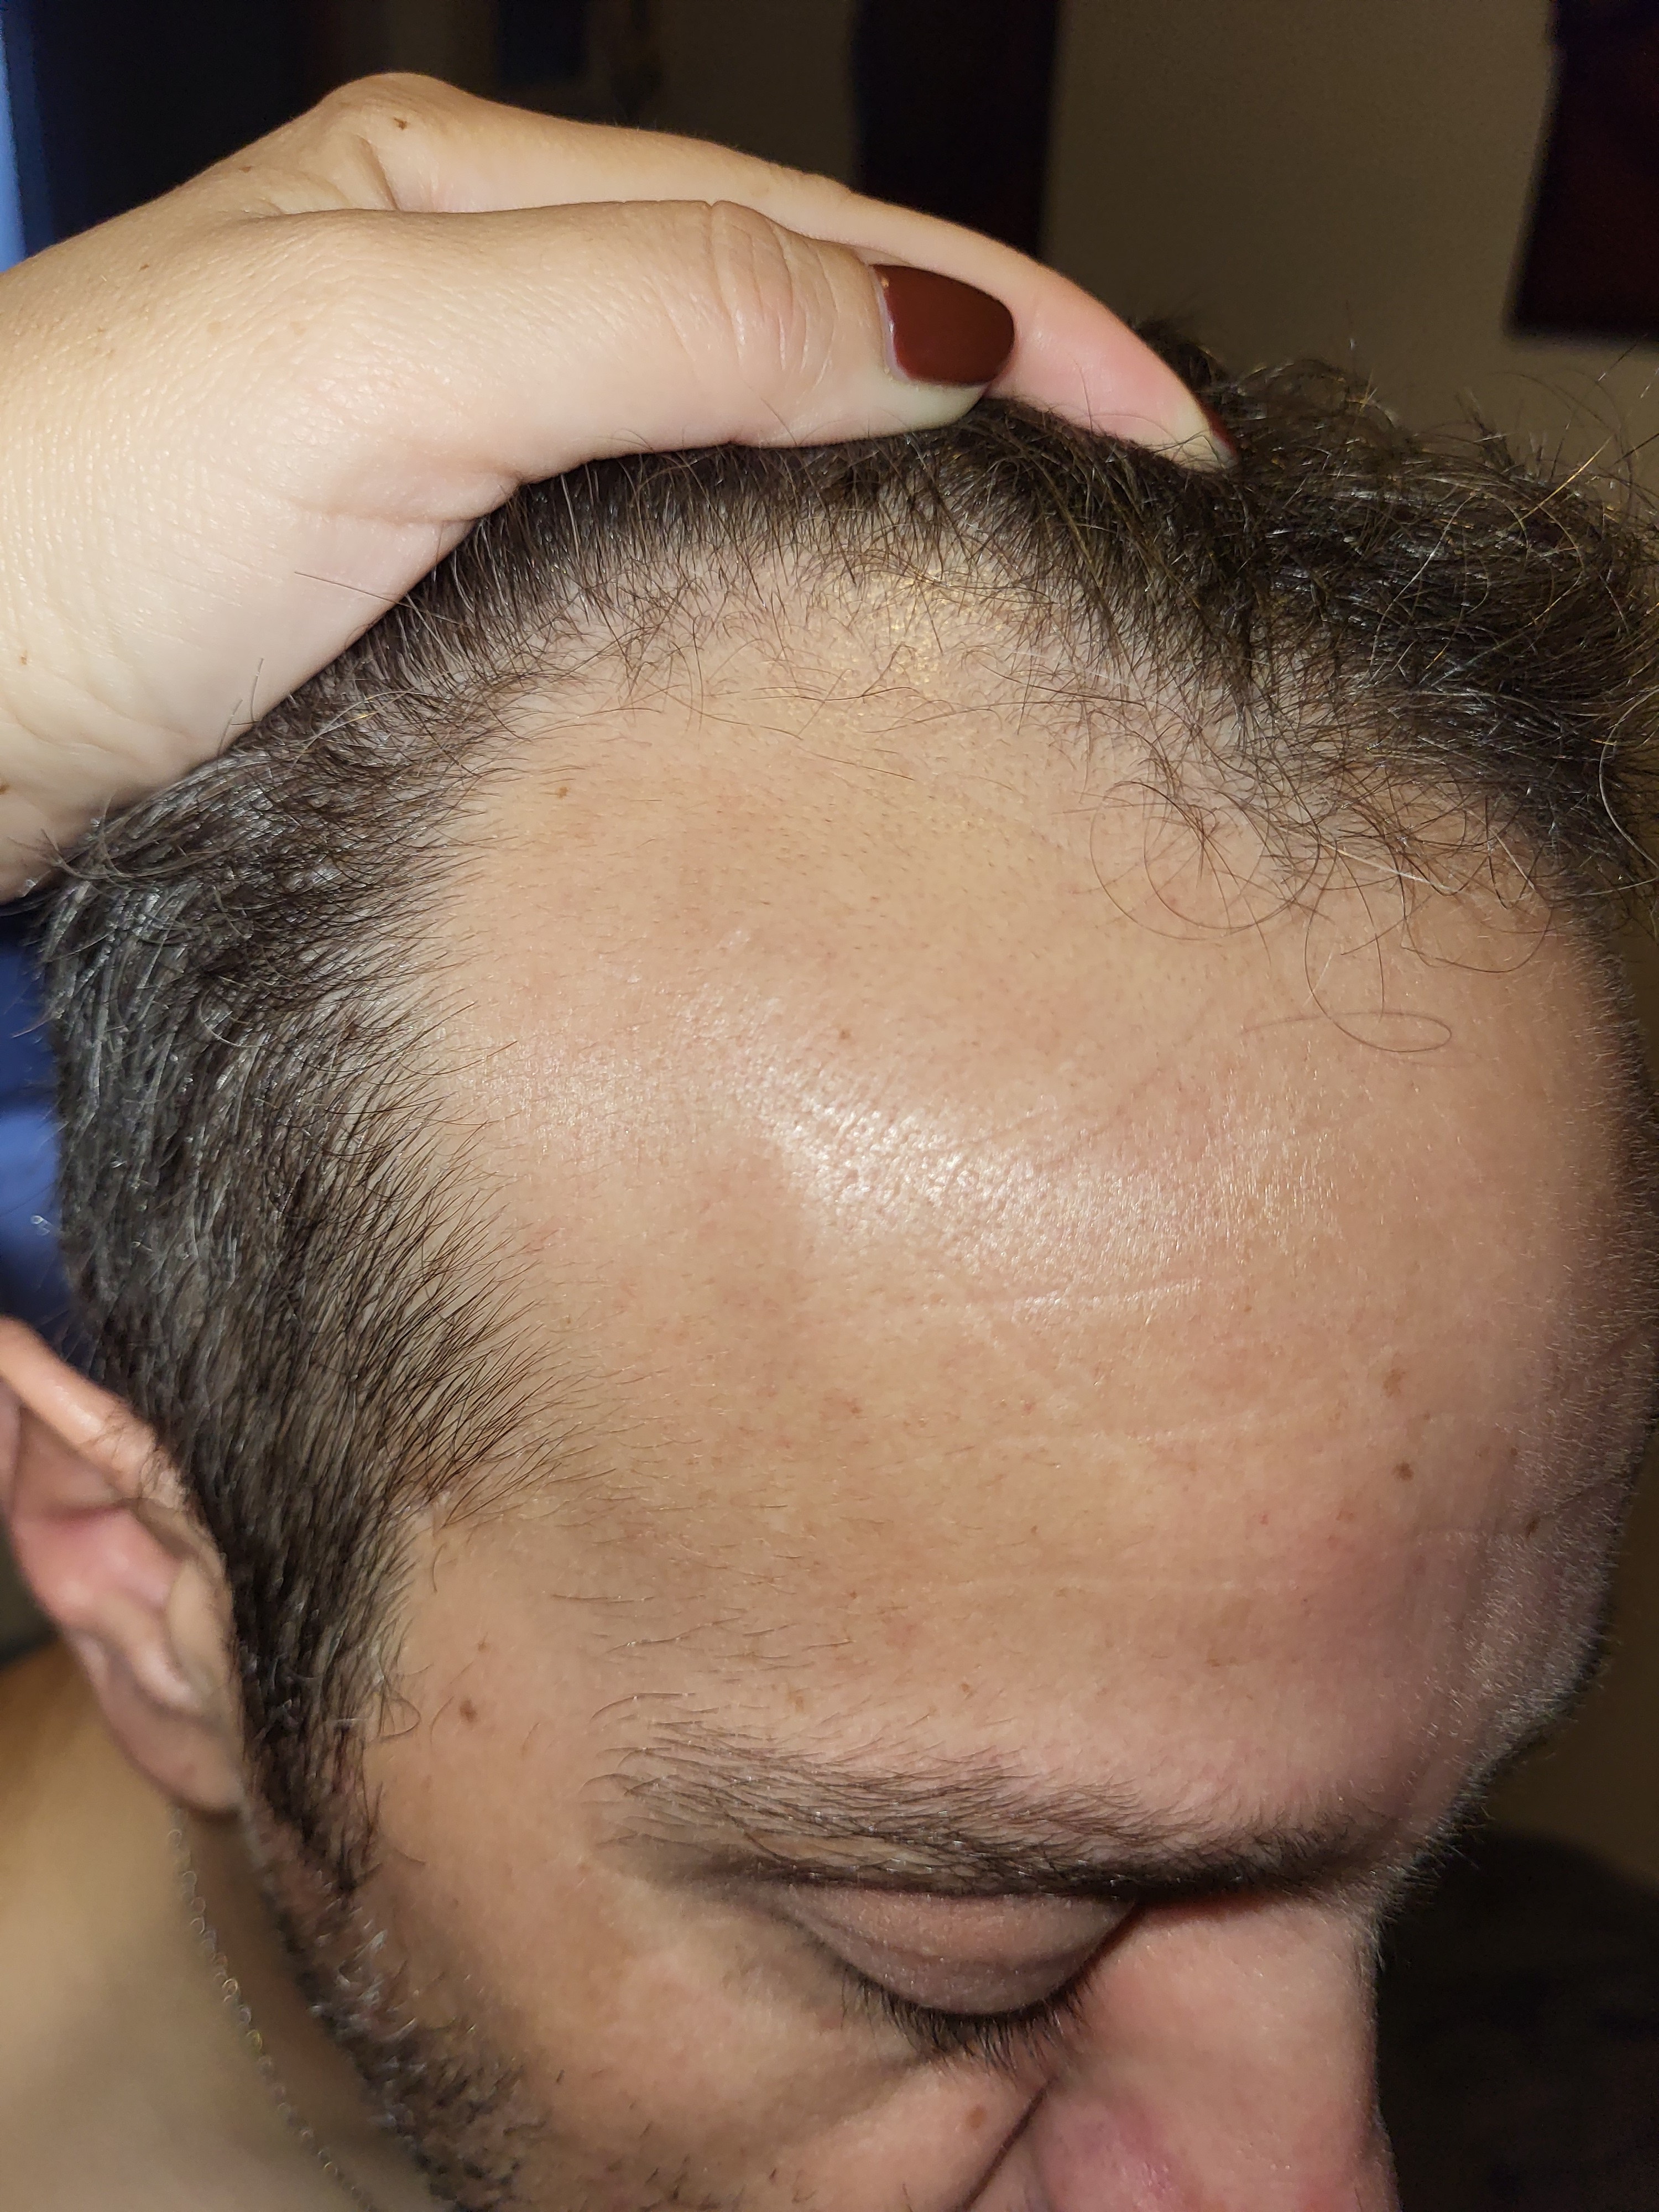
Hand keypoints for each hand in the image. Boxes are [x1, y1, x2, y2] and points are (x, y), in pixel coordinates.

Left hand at [0, 74, 1215, 890]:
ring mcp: (455, 438)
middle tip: (1144, 482)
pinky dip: (781, 561)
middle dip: (988, 373)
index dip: (1017, 319)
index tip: (1170, 430)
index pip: (815, 229)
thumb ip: (660, 314)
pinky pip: (661, 535)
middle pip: (797, 304)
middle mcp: (474, 298)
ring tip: (1037, 545)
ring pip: (739, 425)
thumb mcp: (376, 359)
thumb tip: (928, 331)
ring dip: (896, 471)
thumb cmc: (70, 517)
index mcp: (472, 194)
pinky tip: (831, 618)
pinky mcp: (432, 574)